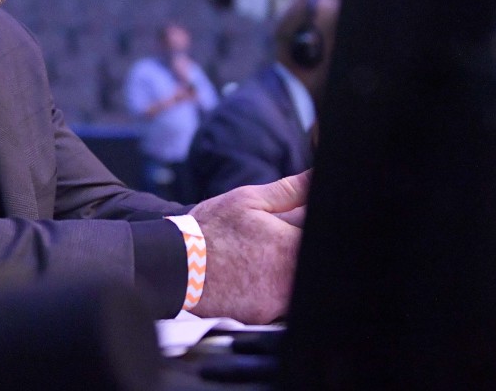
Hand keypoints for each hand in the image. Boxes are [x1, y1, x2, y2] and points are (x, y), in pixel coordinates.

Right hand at [188, 171, 309, 323]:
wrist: (176, 266)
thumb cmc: (210, 230)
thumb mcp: (248, 199)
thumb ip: (290, 190)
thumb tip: (316, 177)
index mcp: (291, 246)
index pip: (320, 234)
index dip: (304, 227)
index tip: (287, 226)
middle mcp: (290, 279)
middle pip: (307, 260)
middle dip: (292, 248)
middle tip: (267, 242)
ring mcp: (276, 302)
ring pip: (292, 283)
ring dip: (282, 271)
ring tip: (255, 259)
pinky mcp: (262, 317)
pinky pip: (275, 303)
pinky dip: (266, 290)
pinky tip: (247, 278)